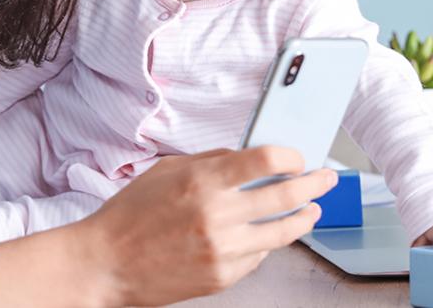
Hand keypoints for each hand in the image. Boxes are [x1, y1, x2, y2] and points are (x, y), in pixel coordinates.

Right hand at [75, 147, 338, 305]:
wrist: (106, 264)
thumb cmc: (130, 216)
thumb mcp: (166, 171)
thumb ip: (211, 161)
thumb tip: (250, 156)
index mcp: (203, 182)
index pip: (266, 161)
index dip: (291, 157)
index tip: (297, 158)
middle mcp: (217, 216)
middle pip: (286, 196)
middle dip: (314, 185)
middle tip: (326, 179)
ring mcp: (222, 250)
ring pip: (282, 232)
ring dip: (304, 217)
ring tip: (313, 209)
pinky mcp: (223, 276)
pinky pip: (258, 257)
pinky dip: (266, 243)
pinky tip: (268, 234)